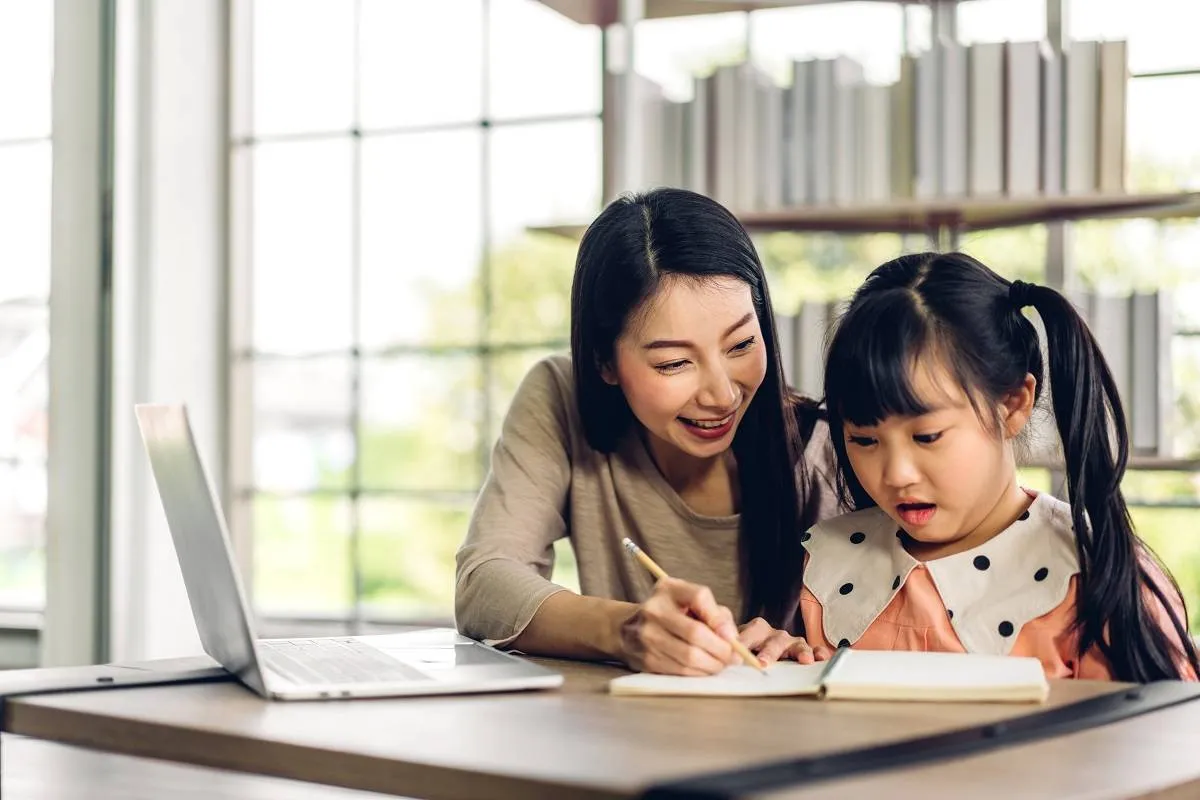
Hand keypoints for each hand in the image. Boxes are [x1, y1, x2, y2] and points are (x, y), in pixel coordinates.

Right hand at [618, 577, 742, 674]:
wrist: (628, 630)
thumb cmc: (671, 614)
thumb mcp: (691, 602)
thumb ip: (716, 614)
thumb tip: (732, 639)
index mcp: (667, 589)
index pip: (699, 596)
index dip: (720, 618)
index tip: (731, 636)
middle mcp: (654, 610)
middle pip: (696, 633)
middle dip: (721, 649)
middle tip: (732, 657)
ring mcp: (647, 636)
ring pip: (690, 656)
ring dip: (712, 665)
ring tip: (720, 664)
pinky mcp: (646, 659)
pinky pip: (681, 671)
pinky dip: (699, 673)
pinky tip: (704, 669)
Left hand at [738, 617, 833, 665]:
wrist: (758, 647)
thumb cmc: (746, 649)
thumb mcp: (736, 648)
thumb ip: (732, 652)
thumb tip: (723, 660)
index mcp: (753, 630)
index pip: (747, 634)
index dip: (742, 644)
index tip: (735, 656)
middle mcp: (772, 634)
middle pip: (772, 639)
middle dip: (769, 651)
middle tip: (763, 663)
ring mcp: (789, 641)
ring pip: (795, 643)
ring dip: (800, 651)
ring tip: (805, 660)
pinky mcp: (803, 650)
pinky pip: (813, 649)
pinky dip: (818, 652)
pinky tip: (821, 657)